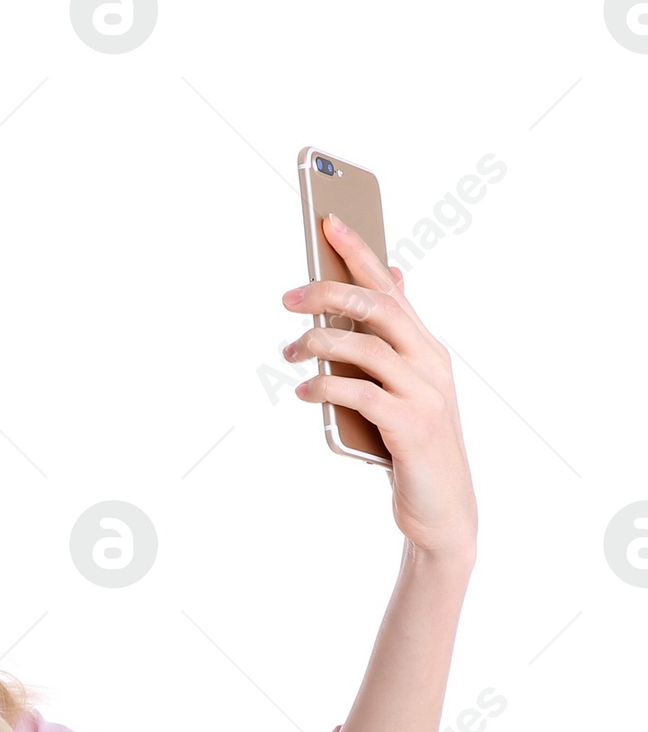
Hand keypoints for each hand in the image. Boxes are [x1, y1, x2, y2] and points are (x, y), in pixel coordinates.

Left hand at [282, 214, 477, 561]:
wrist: (443, 509)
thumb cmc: (412, 447)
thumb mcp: (403, 389)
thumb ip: (390, 345)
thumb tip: (385, 286)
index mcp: (426, 346)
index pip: (391, 287)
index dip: (360, 252)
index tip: (328, 222)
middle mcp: (431, 362)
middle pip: (378, 308)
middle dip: (330, 294)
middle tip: (288, 297)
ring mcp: (424, 393)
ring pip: (367, 348)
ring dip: (320, 344)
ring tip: (289, 352)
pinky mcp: (411, 427)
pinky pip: (361, 395)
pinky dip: (327, 388)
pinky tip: (304, 391)